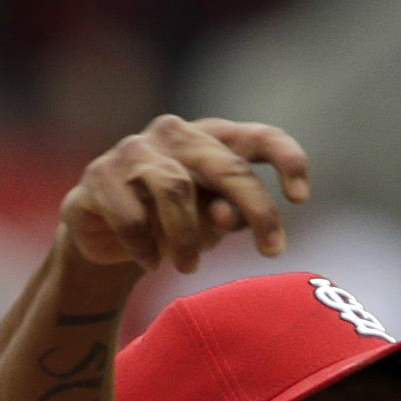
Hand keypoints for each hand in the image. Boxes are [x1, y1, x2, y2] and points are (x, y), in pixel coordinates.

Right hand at [60, 116, 312, 277]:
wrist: (103, 233)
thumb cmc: (170, 222)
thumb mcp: (209, 221)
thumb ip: (227, 215)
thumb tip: (229, 216)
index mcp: (211, 138)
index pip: (259, 137)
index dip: (286, 159)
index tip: (301, 199)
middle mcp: (175, 134)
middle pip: (227, 166)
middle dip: (256, 209)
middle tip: (272, 251)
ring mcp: (134, 150)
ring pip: (177, 191)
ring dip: (189, 238)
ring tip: (189, 267)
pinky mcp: (100, 175)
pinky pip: (133, 216)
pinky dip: (146, 248)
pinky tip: (149, 263)